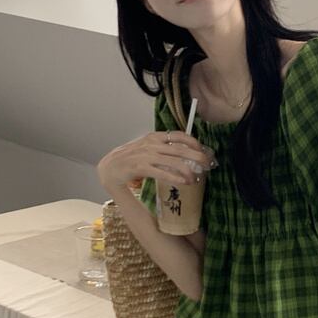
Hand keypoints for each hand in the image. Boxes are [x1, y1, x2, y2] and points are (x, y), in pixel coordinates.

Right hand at [96, 131, 214, 191]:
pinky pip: (161, 172)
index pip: (178, 135)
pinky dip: (174, 177)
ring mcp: (145, 155)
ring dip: (187, 170)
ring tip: (196, 178)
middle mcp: (151, 144)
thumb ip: (163, 150)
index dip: (193, 142)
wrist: (109, 168)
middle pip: (179, 149)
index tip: (203, 149)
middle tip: (208, 164)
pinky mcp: (139, 167)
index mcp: (154, 137)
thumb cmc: (131, 159)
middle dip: (196, 156)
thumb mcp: (148, 149)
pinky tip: (184, 182)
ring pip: (172, 161)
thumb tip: (185, 155)